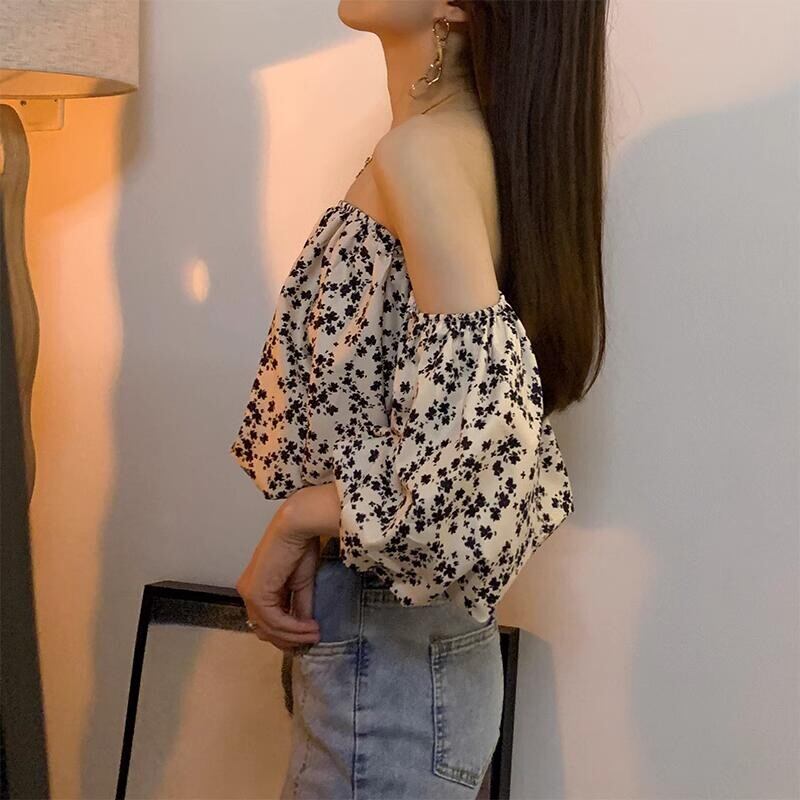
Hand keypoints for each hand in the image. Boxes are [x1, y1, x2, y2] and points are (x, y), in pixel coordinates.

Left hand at [236, 505, 321, 651]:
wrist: (297, 528)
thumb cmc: (300, 547)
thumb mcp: (301, 584)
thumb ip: (299, 607)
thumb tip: (304, 629)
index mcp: (257, 588)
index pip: (266, 621)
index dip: (287, 634)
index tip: (309, 637)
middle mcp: (248, 592)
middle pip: (265, 628)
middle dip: (289, 639)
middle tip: (311, 640)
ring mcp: (250, 593)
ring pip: (269, 628)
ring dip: (294, 635)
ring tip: (315, 633)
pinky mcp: (256, 593)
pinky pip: (274, 620)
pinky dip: (293, 627)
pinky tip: (309, 626)